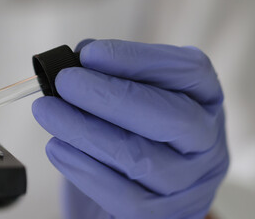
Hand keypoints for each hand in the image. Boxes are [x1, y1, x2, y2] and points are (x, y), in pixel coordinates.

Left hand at [32, 39, 228, 218]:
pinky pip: (123, 195)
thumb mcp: (127, 102)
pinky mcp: (163, 216)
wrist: (129, 197)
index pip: (188, 71)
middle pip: (171, 117)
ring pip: (141, 158)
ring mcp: (190, 184)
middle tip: (64, 82)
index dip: (139, 59)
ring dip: (85, 131)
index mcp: (205, 101)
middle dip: (111, 96)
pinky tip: (56, 147)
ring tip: (48, 112)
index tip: (90, 53)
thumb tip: (75, 59)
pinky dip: (84, 169)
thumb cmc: (129, 137)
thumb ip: (110, 76)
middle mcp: (206, 142)